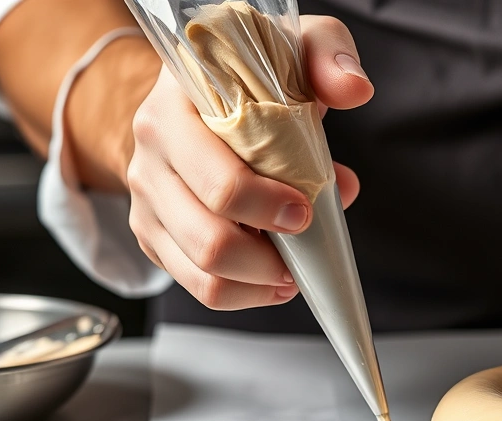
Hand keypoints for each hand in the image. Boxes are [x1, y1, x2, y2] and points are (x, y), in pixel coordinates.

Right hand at [126, 16, 372, 310]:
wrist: (197, 93)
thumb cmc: (247, 75)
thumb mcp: (289, 47)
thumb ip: (325, 56)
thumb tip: (354, 90)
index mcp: (175, 109)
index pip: (219, 180)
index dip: (267, 204)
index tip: (305, 209)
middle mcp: (150, 157)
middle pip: (209, 238)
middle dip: (270, 255)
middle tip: (303, 239)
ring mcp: (147, 201)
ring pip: (203, 274)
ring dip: (260, 282)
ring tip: (294, 270)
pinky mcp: (154, 234)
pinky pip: (197, 286)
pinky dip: (244, 293)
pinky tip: (273, 277)